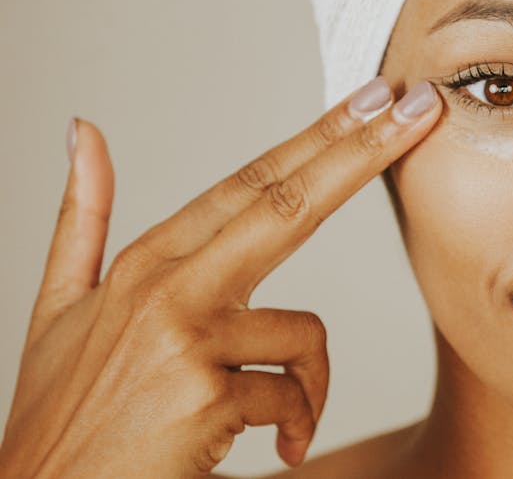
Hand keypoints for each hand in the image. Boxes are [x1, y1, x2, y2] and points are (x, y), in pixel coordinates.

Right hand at [0, 77, 440, 477]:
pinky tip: (275, 449)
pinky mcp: (202, 395)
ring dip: (311, 384)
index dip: (319, 138)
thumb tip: (85, 131)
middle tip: (420, 109)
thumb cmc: (65, 416)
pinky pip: (293, 395)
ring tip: (280, 422)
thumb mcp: (60, 310)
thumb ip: (83, 220)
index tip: (374, 100)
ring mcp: (182, 339)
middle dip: (361, 151)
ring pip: (306, 333)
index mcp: (145, 263)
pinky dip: (297, 424)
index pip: (250, 184)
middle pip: (286, 203)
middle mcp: (163, 288)